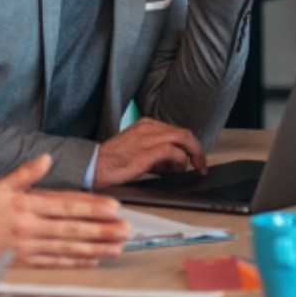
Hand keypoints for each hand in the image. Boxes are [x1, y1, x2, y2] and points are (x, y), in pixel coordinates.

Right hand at [0, 154, 130, 267]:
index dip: (91, 207)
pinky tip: (94, 259)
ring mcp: (30, 248)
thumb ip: (26, 174)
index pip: (66, 206)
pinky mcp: (27, 262)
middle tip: (125, 229)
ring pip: (69, 248)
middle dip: (101, 229)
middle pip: (72, 229)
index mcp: (27, 206)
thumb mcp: (0, 186)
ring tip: (117, 246)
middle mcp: (31, 228)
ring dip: (96, 247)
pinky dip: (77, 263)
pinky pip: (57, 263)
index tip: (113, 207)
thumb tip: (46, 158)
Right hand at [93, 118, 208, 186]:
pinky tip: (177, 171)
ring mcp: (147, 137)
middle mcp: (148, 127)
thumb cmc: (114, 163)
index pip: (177, 131)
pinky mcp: (146, 151)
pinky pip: (173, 152)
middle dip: (197, 150)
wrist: (94, 167)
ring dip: (192, 156)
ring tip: (191, 170)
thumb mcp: (139, 153)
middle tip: (201, 165)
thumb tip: (178, 164)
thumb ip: (159, 156)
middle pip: (184, 133)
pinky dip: (180, 162)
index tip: (196, 159)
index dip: (191, 146)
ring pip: (183, 139)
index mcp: (146, 125)